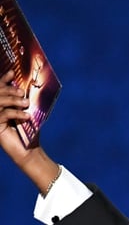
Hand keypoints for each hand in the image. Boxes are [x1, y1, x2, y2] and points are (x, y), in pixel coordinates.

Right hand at [0, 68, 60, 191]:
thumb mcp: (29, 113)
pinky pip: (3, 115)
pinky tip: (26, 116)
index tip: (12, 73)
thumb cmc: (30, 132)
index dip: (3, 80)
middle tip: (21, 92)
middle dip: (9, 90)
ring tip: (26, 103)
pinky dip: (16, 113)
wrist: (30, 151)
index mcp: (1, 105)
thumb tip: (28, 87)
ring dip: (13, 100)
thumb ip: (25, 101)